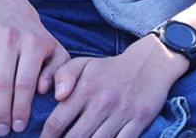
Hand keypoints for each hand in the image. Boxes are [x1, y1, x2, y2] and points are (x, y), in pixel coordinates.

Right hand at [0, 5, 70, 134]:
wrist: (10, 7)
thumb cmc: (35, 39)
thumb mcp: (55, 52)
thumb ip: (59, 73)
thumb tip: (47, 92)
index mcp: (33, 42)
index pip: (25, 83)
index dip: (21, 108)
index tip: (18, 127)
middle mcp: (10, 34)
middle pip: (2, 80)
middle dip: (1, 110)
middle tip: (0, 129)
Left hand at [39, 37, 186, 137]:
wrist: (149, 64)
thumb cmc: (109, 68)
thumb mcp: (83, 63)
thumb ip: (63, 75)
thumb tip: (56, 96)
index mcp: (85, 89)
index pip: (58, 121)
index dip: (46, 136)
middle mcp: (101, 103)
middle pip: (75, 137)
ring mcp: (121, 114)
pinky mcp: (138, 122)